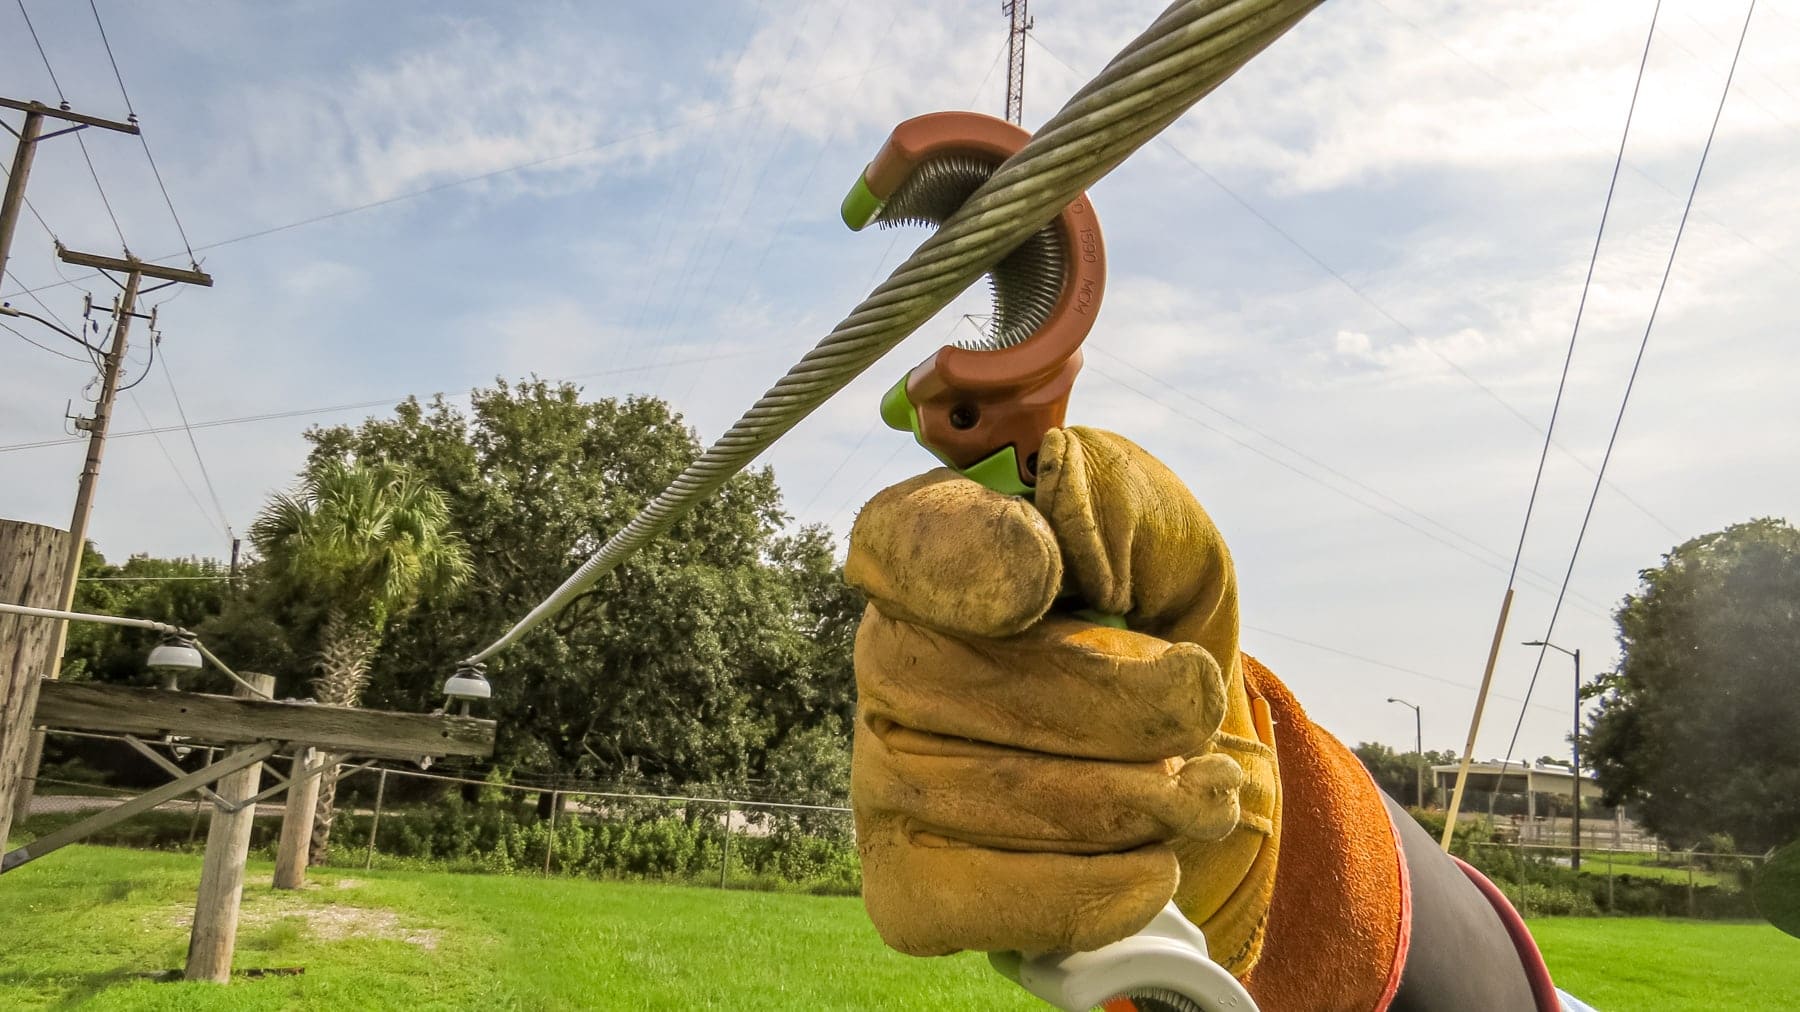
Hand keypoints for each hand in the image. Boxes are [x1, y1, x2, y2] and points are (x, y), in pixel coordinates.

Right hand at [846, 427, 1277, 966]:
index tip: (1044, 574)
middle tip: (1202, 714)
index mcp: (930, 545)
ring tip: (1202, 793)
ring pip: (987, 798)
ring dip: (1127, 803)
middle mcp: (883, 656)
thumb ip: (1111, 498)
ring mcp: (880, 774)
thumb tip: (1057, 504)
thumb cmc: (1151, 614)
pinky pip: (979, 899)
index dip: (964, 559)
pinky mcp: (907, 879)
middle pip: (959, 685)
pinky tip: (1152, 867)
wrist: (1181, 747)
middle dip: (1112, 711)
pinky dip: (1087, 892)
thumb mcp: (1158, 530)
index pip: (903, 539)